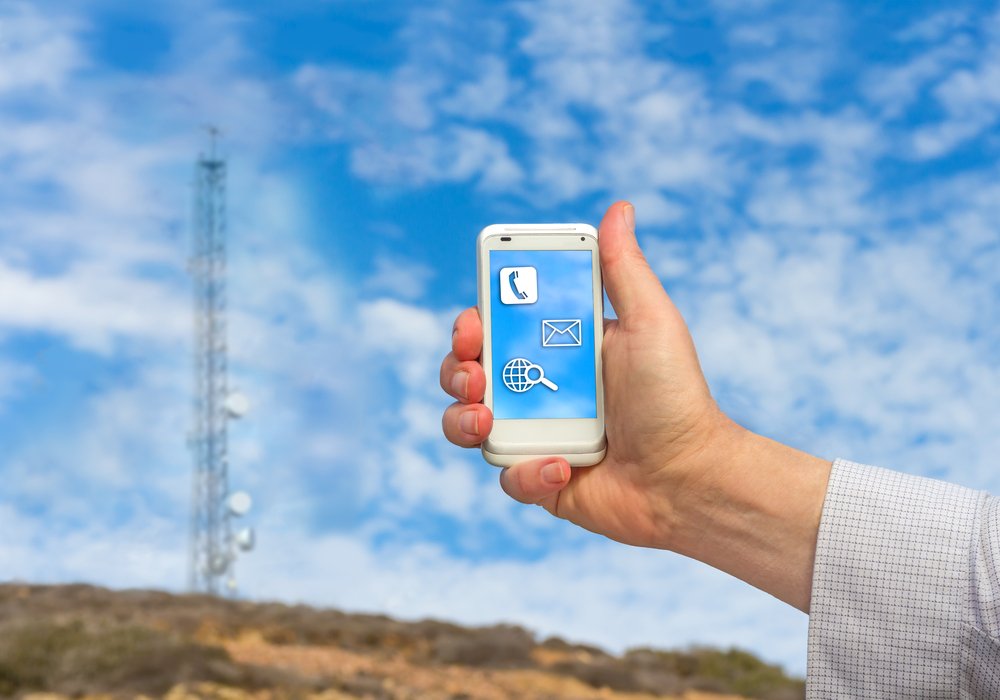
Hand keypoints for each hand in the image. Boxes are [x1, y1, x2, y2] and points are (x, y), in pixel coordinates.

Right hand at [441, 202, 830, 611]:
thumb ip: (623, 268)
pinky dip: (524, 472)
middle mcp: (537, 388)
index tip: (473, 320)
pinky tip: (560, 468)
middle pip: (467, 371)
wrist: (688, 477)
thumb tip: (618, 208)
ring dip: (462, 420)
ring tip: (487, 420)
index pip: (496, 325)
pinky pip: (505, 474)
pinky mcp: (538, 479)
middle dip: (456, 369)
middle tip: (477, 374)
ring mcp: (533, 434)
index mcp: (557, 347)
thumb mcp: (649, 322)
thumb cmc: (675, 396)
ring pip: (465, 423)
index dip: (472, 321)